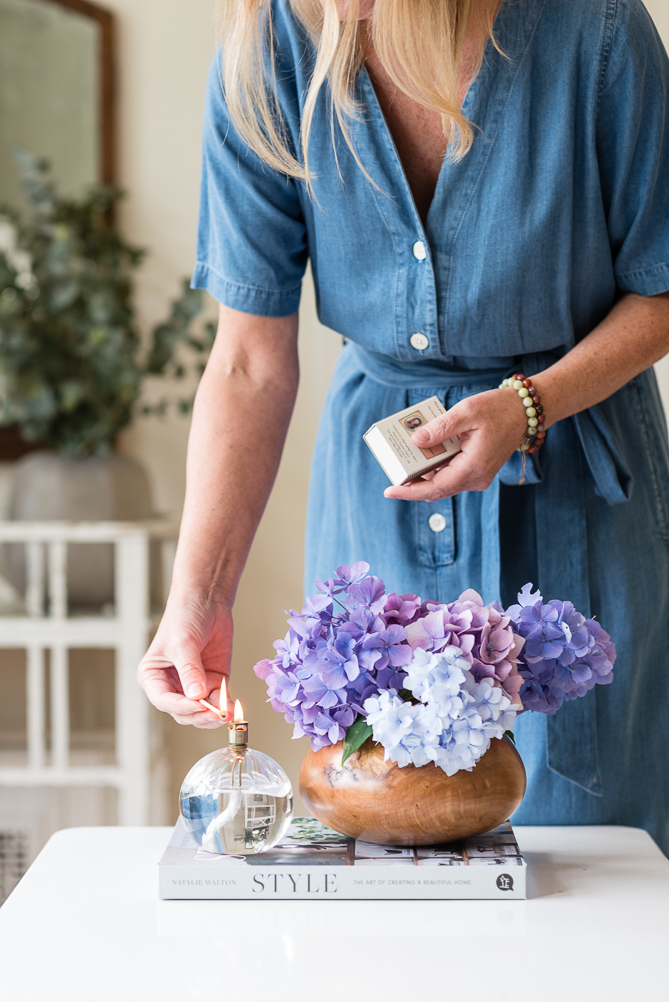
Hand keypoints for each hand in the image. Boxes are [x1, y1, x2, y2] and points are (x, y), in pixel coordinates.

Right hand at [137, 593, 233, 727]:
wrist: (206, 600)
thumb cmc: (184, 617)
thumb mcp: (184, 643)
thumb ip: (190, 670)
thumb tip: (196, 695)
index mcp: (153, 677)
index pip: (164, 701)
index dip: (181, 706)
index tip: (198, 705)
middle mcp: (172, 685)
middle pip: (183, 712)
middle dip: (200, 715)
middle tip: (216, 713)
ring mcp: (193, 685)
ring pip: (201, 712)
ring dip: (214, 715)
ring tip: (227, 713)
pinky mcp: (213, 681)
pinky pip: (217, 701)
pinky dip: (225, 706)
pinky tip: (232, 707)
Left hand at [384, 387, 527, 501]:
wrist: (525, 412)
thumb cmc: (498, 409)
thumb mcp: (467, 412)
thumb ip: (441, 427)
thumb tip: (416, 440)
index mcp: (473, 467)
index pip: (435, 488)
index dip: (410, 492)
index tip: (389, 491)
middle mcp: (476, 478)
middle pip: (436, 489)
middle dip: (412, 482)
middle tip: (392, 466)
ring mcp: (478, 477)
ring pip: (443, 483)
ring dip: (423, 474)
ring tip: (405, 456)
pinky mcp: (477, 472)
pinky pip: (451, 476)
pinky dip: (435, 468)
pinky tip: (424, 452)